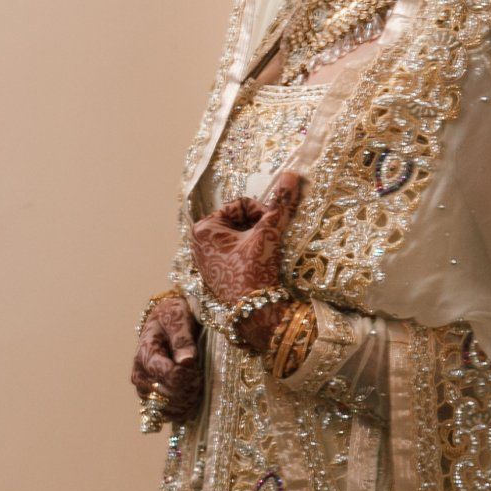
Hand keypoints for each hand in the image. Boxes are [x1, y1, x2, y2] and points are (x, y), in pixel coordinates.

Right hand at [131, 293, 202, 422]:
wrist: (166, 322)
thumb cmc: (173, 317)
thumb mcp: (178, 318)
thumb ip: (182, 339)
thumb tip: (187, 360)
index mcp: (145, 354)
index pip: (169, 375)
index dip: (188, 375)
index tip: (196, 366)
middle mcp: (141, 375)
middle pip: (167, 396)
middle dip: (189, 388)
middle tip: (199, 375)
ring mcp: (146, 390)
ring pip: (167, 409)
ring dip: (187, 401)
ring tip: (196, 384)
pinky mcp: (153, 398)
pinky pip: (168, 415)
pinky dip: (183, 410)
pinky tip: (192, 397)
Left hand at [191, 170, 303, 307]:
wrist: (256, 314)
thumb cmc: (255, 272)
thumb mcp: (268, 234)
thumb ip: (280, 204)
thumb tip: (292, 175)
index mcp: (203, 228)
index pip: (240, 204)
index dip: (261, 212)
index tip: (271, 227)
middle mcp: (198, 242)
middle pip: (237, 218)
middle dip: (257, 226)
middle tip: (269, 242)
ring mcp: (205, 259)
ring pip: (238, 235)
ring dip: (255, 238)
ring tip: (265, 254)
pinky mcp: (215, 272)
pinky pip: (235, 251)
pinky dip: (249, 252)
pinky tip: (257, 266)